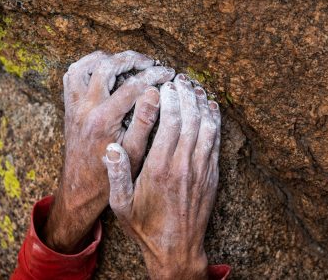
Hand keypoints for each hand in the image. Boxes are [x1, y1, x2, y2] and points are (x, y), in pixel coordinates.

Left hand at [44, 51, 174, 252]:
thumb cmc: (110, 174)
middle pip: (106, 66)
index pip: (132, 85)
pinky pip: (72, 76)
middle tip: (150, 62)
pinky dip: (88, 66)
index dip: (154, 75)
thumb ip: (145, 121)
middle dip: (131, 59)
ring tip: (127, 61)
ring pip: (84, 66)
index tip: (168, 72)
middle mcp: (85, 108)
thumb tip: (156, 93)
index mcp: (103, 120)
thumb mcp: (135, 152)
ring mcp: (73, 106)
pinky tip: (105, 70)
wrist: (80, 188)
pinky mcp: (69, 108)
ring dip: (106, 58)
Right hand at [104, 74, 220, 279]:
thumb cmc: (146, 227)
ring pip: (206, 127)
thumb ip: (117, 175)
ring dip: (202, 104)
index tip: (166, 86)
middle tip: (181, 79)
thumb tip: (111, 147)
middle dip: (186, 95)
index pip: (170, 123)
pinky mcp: (212, 176)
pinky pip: (216, 142)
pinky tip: (212, 109)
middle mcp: (183, 165)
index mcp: (159, 168)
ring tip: (196, 88)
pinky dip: (216, 122)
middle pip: (190, 119)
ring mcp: (201, 170)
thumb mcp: (121, 205)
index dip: (170, 100)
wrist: (177, 249)